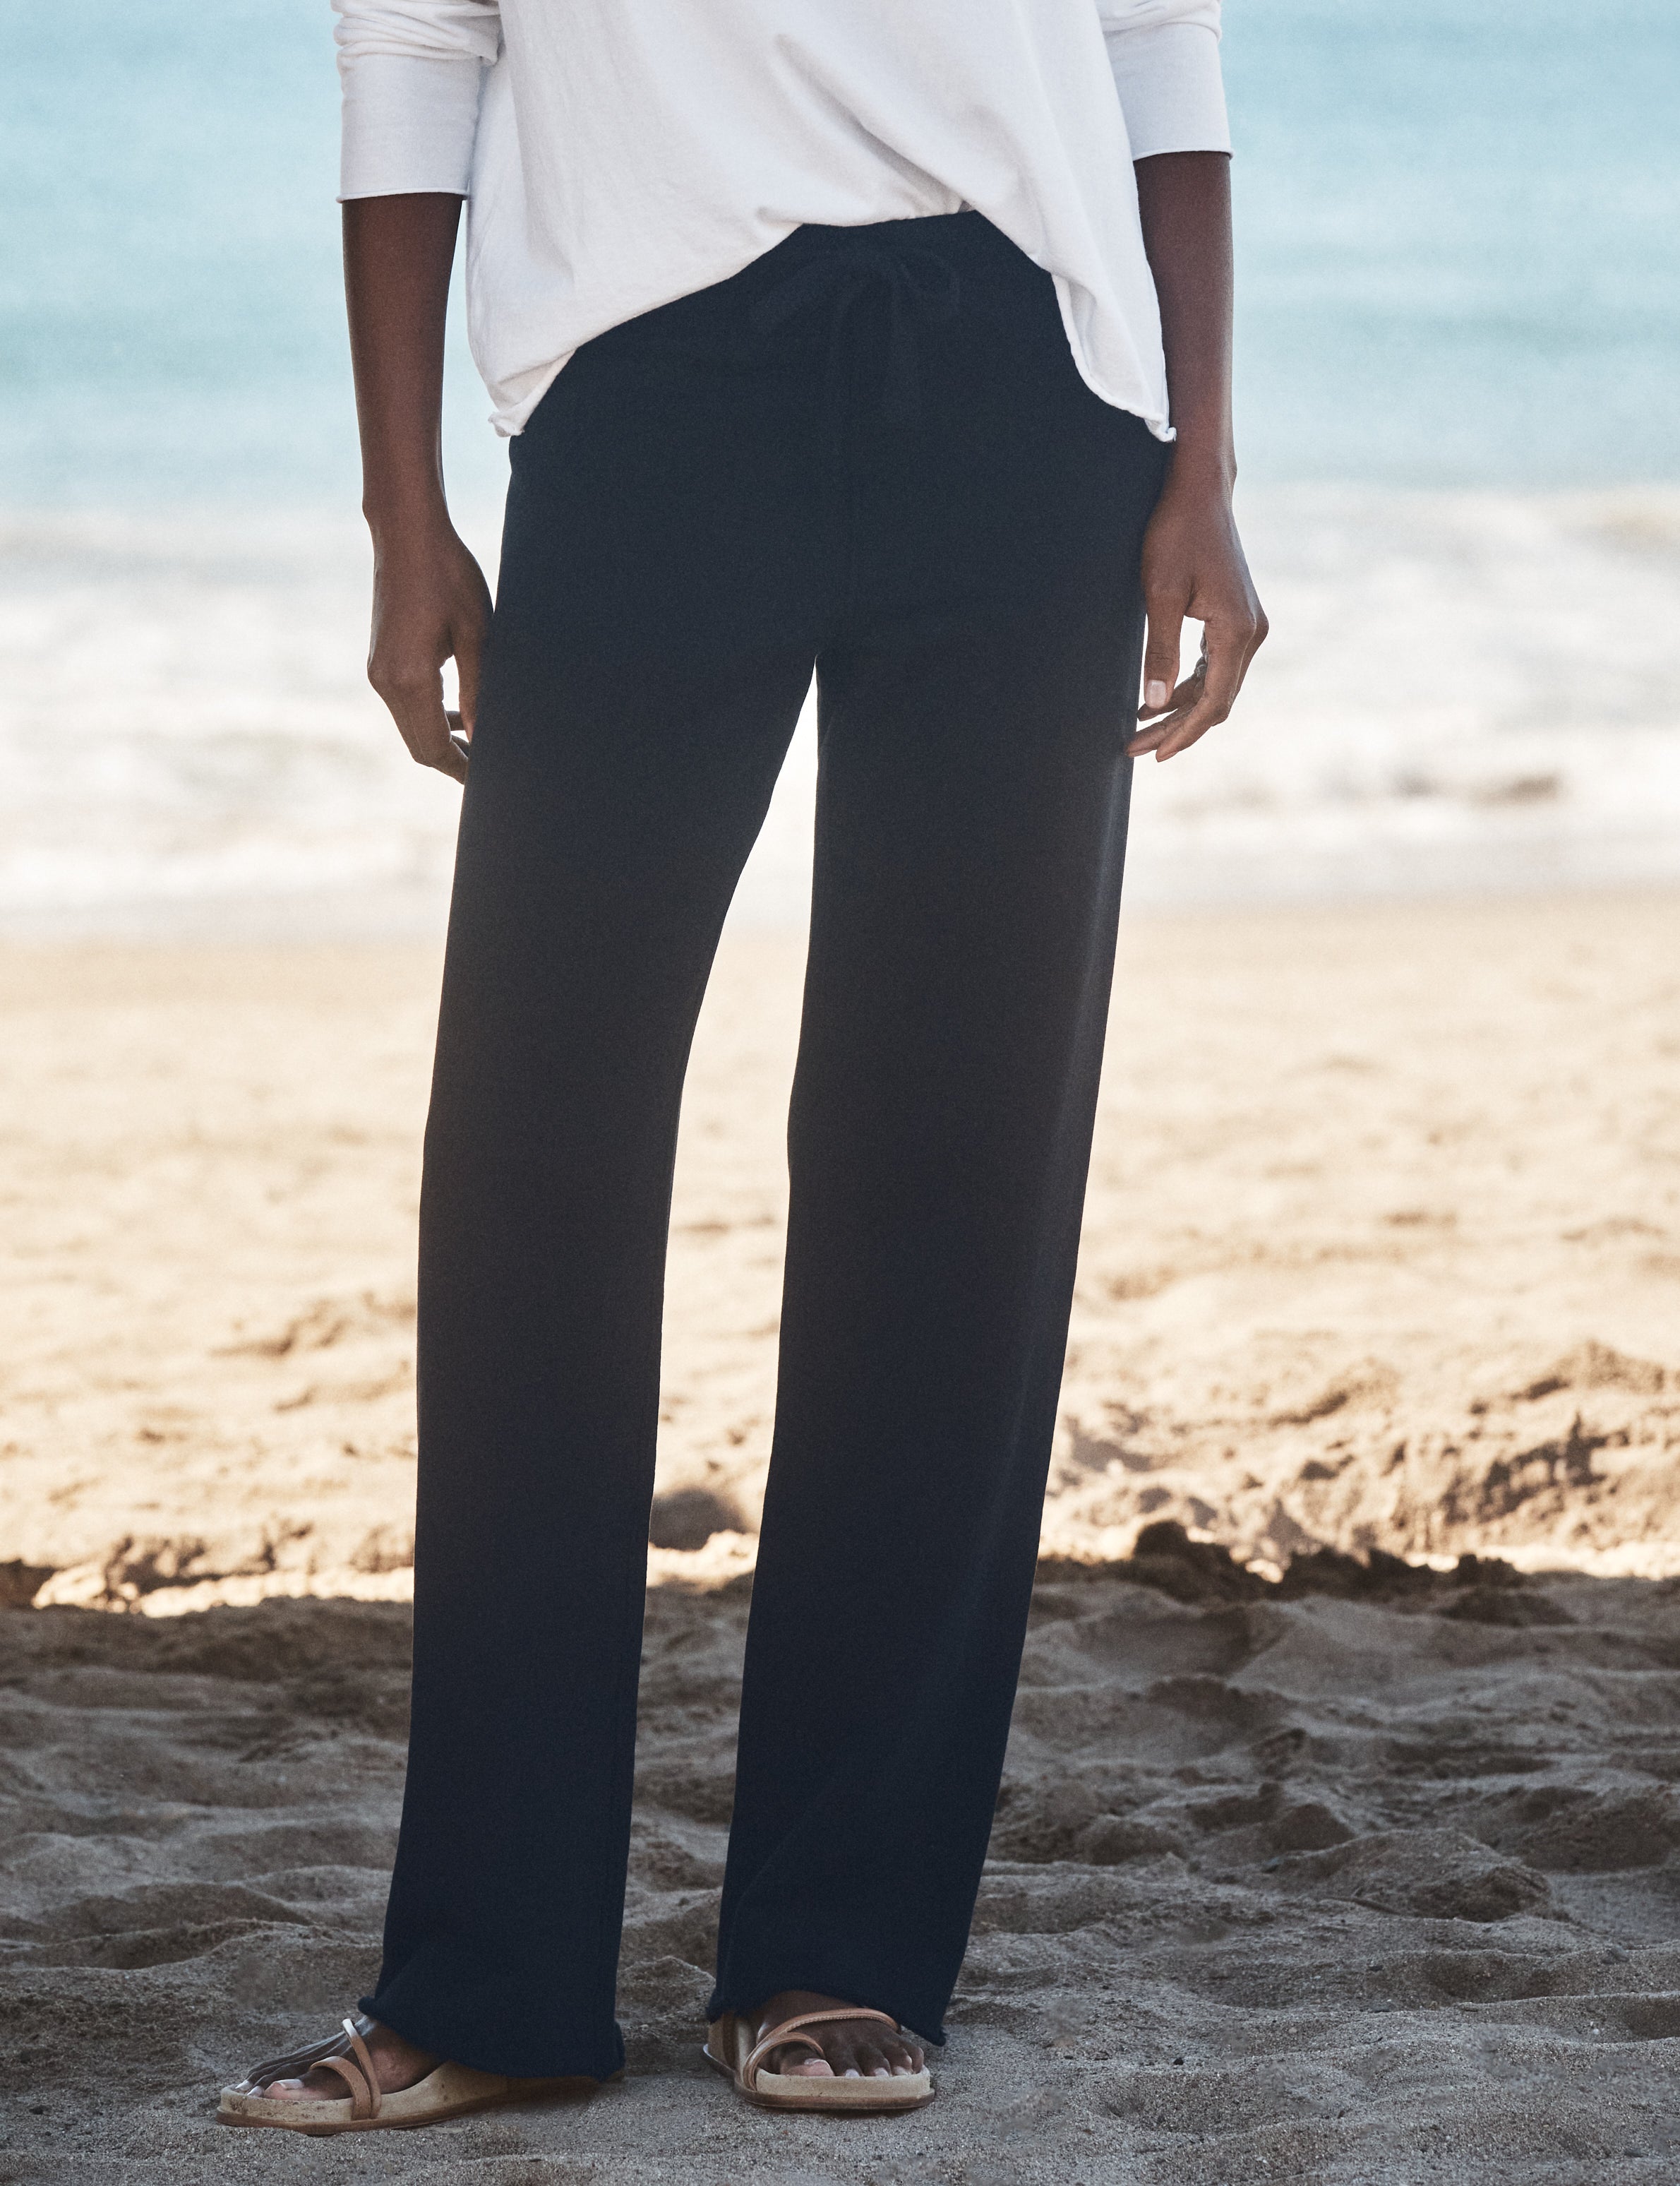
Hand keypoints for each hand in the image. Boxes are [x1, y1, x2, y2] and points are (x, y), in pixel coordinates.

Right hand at [366, 521, 491, 782]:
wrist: (407, 533)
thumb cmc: (449, 576)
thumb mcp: (478, 635)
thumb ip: (479, 692)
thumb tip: (484, 740)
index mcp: (409, 679)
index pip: (433, 749)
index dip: (462, 770)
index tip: (491, 783)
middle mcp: (385, 681)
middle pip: (419, 747)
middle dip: (454, 763)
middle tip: (492, 771)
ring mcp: (378, 671)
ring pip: (411, 728)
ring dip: (442, 741)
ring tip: (481, 745)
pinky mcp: (381, 660)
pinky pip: (405, 705)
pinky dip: (431, 718)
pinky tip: (460, 714)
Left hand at [1128, 469, 1265, 762]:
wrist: (1199, 491)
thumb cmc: (1176, 534)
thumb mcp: (1159, 594)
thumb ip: (1159, 650)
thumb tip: (1155, 704)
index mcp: (1237, 631)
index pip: (1212, 702)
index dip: (1182, 733)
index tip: (1153, 754)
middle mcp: (1252, 632)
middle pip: (1217, 700)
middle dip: (1178, 728)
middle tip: (1138, 749)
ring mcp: (1248, 625)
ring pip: (1216, 685)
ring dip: (1181, 709)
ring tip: (1141, 728)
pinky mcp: (1238, 617)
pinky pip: (1216, 665)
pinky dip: (1190, 685)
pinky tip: (1160, 697)